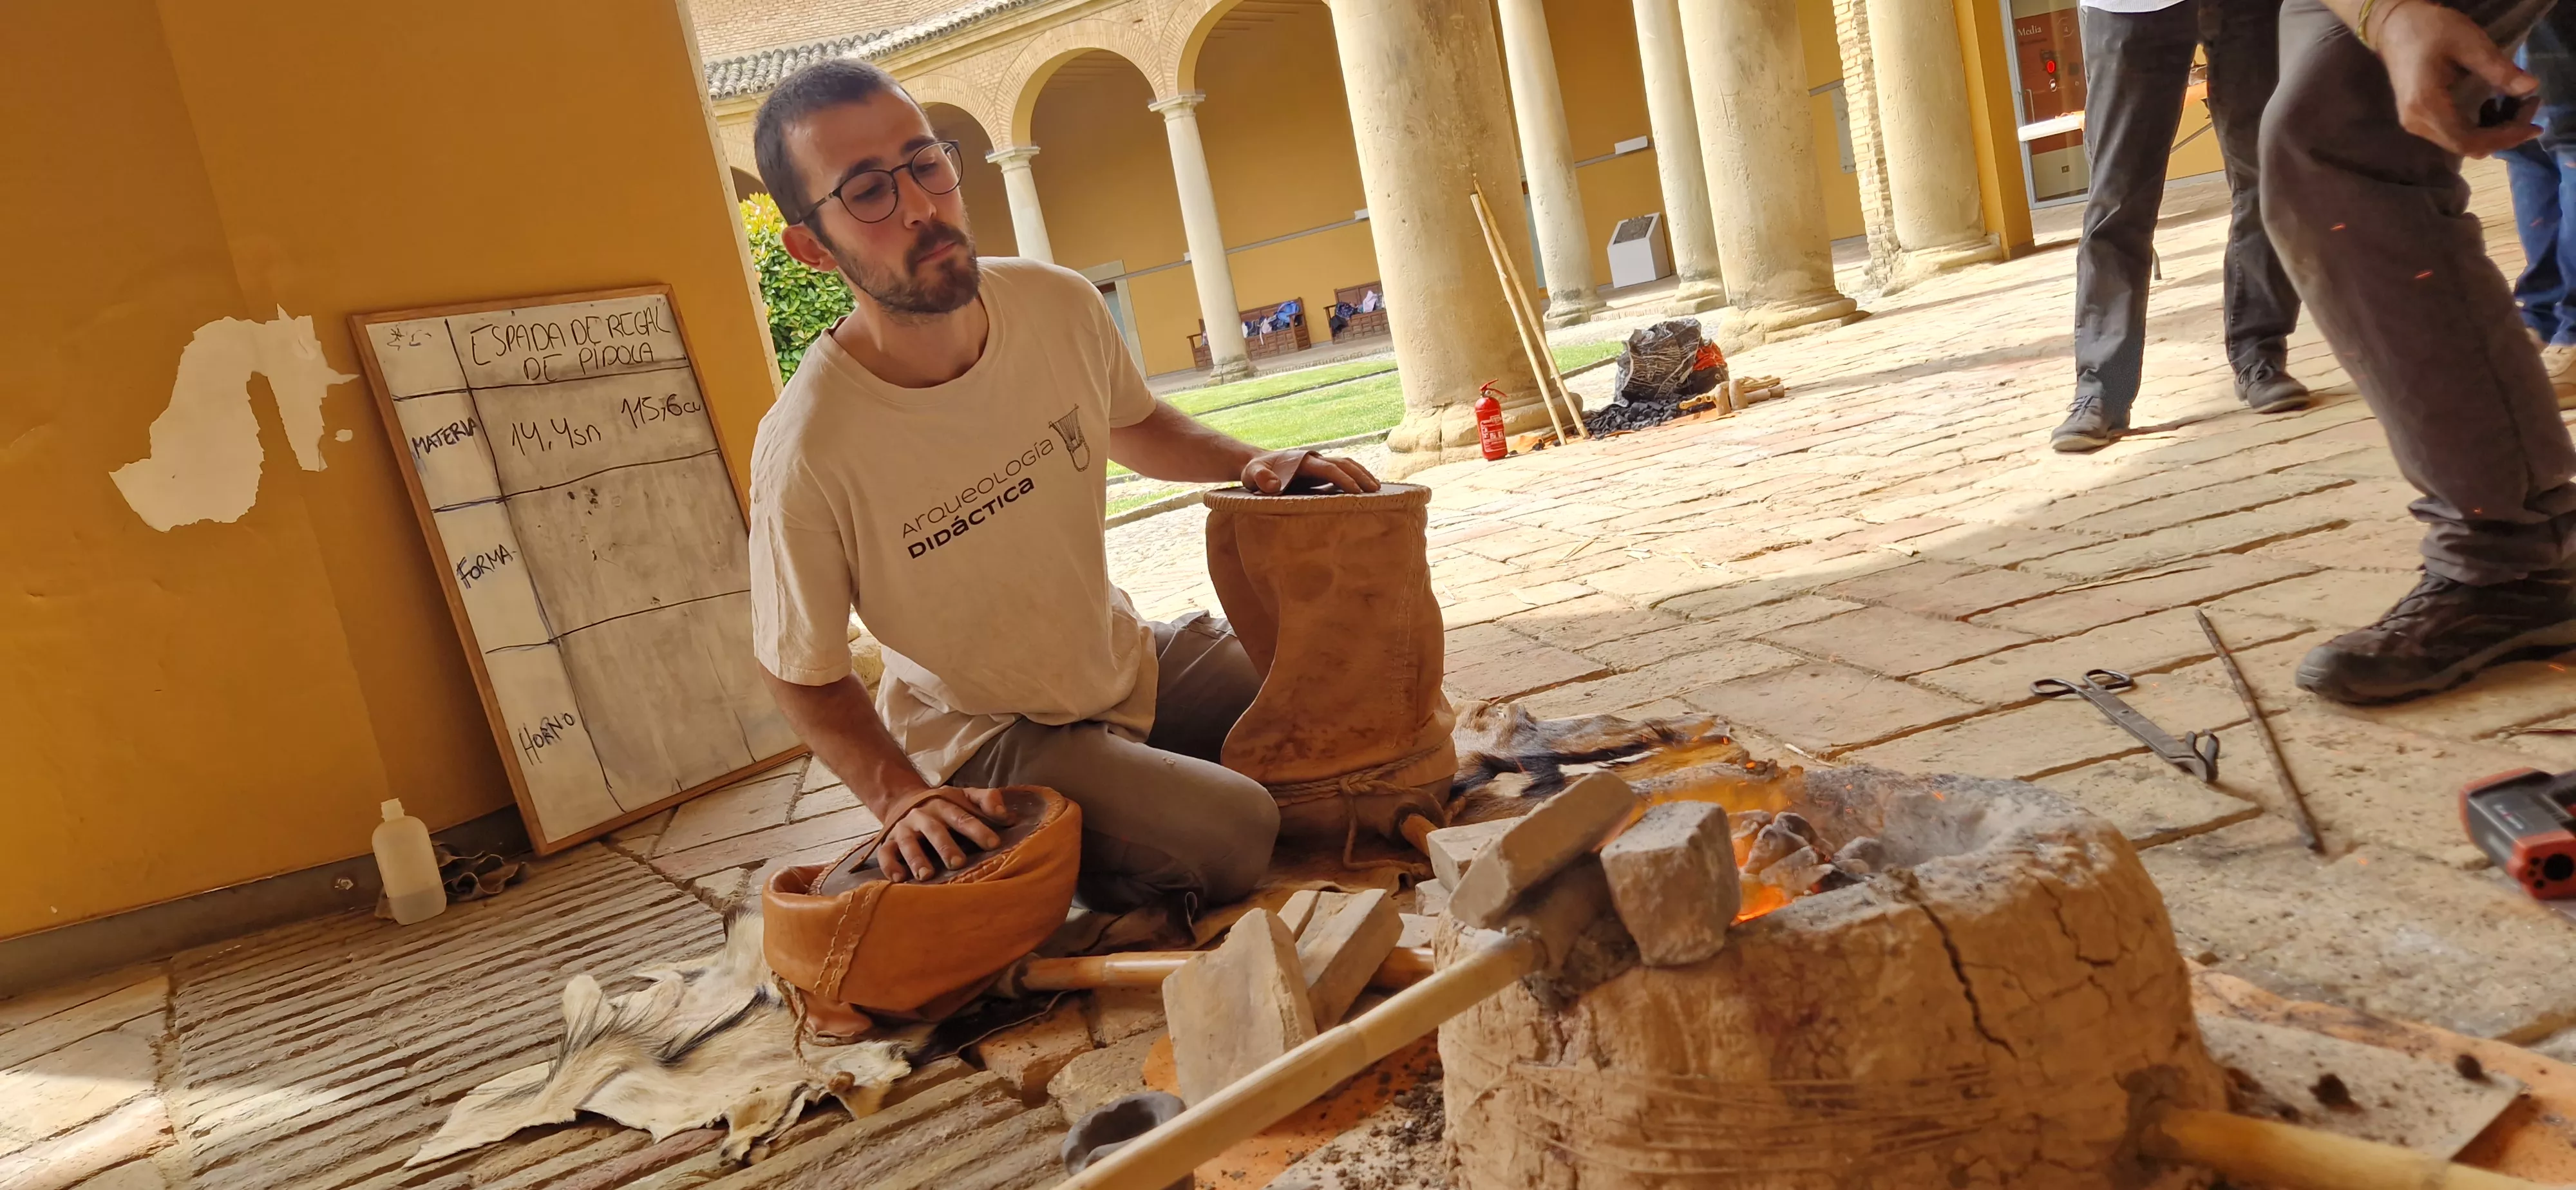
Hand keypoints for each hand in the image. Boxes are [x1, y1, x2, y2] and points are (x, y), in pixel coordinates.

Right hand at [879, 786, 1015, 881]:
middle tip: (958, 863)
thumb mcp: (965, 796)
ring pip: (908, 843)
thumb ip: (987, 800)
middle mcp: (922, 816)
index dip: (978, 830)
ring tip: (926, 875)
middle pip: (934, 830)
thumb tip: (1006, 815)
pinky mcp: (888, 842)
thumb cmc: (945, 806)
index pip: (963, 817)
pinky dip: (889, 866)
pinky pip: (885, 853)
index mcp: (944, 804)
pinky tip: (899, 879)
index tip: (993, 844)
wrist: (903, 800)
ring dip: (916, 858)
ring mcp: (904, 829)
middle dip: (945, 846)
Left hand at [1241, 448, 1381, 494]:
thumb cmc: (1255, 471)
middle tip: (1375, 490)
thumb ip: (1262, 478)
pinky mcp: (1319, 472)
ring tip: (1376, 489)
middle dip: (1361, 475)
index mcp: (1303, 460)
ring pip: (1346, 464)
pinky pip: (1341, 471)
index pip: (1329, 468)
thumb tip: (1276, 485)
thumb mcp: (1253, 475)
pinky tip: (1364, 489)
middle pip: (1344, 463)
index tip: (1356, 491)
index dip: (1344, 479)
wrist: (1256, 464)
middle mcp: (1314, 459)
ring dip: (1362, 474)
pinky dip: (1355, 477)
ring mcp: (1318, 464)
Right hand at [2373, 0, 2539, 155]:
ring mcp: (2415, 124)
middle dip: (2504, 134)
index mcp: (2427, 106)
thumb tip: (2530, 88)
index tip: (2532, 125)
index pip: (2469, 140)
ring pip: (2462, 144)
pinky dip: (2480, 128)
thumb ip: (2498, 68)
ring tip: (2516, 106)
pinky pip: (2454, 136)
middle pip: (2467, 146)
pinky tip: (2492, 107)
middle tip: (2529, 107)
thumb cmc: (2429, 30)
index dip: (2504, 138)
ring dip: (2493, 132)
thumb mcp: (2468, 42)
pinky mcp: (2419, 120)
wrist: (2394, 28)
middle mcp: (2418, 123)